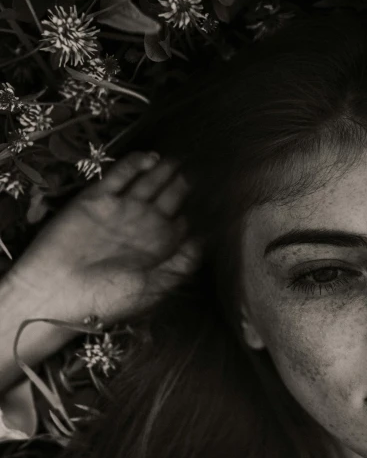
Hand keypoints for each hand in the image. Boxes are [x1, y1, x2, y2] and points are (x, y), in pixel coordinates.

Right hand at [5, 151, 202, 328]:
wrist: (54, 294)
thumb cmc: (105, 299)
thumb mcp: (152, 288)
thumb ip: (181, 265)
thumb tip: (207, 240)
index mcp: (159, 248)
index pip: (186, 220)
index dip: (202, 208)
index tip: (222, 193)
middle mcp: (143, 225)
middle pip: (172, 196)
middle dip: (188, 182)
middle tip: (206, 165)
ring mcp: (121, 209)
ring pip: (151, 181)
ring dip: (168, 169)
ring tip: (185, 158)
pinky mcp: (97, 198)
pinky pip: (121, 174)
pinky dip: (137, 163)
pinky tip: (153, 158)